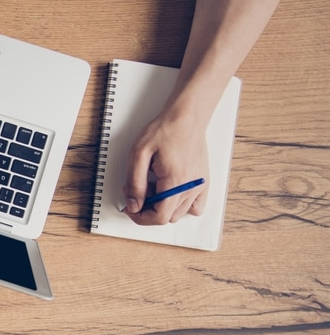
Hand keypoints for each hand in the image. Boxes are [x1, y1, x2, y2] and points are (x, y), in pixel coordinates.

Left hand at [123, 110, 208, 224]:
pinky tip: (170, 191)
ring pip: (178, 213)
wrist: (186, 117)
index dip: (140, 217)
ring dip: (162, 205)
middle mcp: (191, 186)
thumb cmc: (165, 130)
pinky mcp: (203, 182)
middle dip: (148, 208)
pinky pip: (195, 207)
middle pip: (167, 217)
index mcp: (175, 181)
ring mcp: (199, 185)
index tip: (131, 207)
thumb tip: (134, 206)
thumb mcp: (139, 154)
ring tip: (154, 184)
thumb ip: (135, 183)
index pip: (159, 217)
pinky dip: (181, 205)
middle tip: (140, 187)